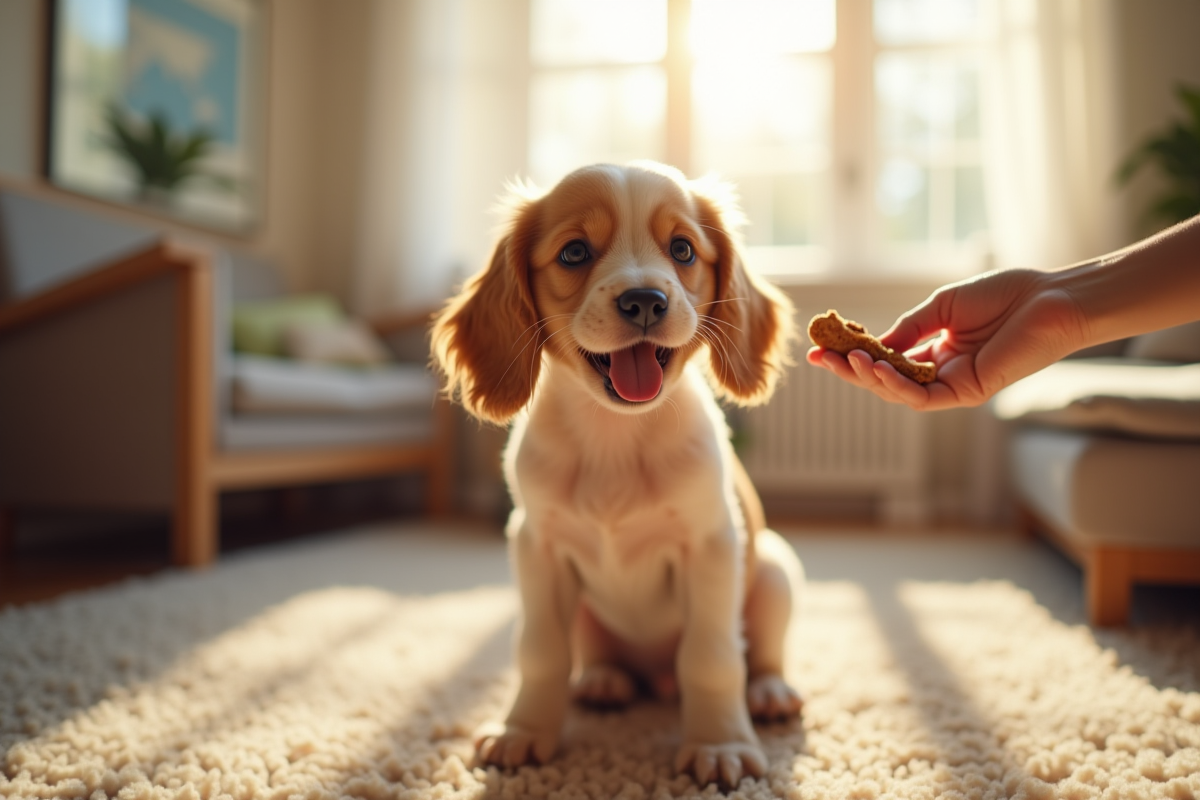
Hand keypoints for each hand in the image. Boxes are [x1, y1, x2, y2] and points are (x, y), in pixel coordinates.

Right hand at [806, 269, 1088, 410]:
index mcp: (938, 349)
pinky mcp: (968, 393)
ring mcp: (954, 385)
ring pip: (899, 392)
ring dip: (868, 378)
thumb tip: (872, 345)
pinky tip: (875, 366)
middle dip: (851, 369)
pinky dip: (895, 385)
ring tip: (845, 359)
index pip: (887, 358)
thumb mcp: (942, 305)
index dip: (854, 353)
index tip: (822, 344)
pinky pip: (922, 397)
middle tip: (820, 358)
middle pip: (886, 378)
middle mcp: (943, 371)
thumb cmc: (1005, 294)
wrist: (1051, 298)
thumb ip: (909, 327)